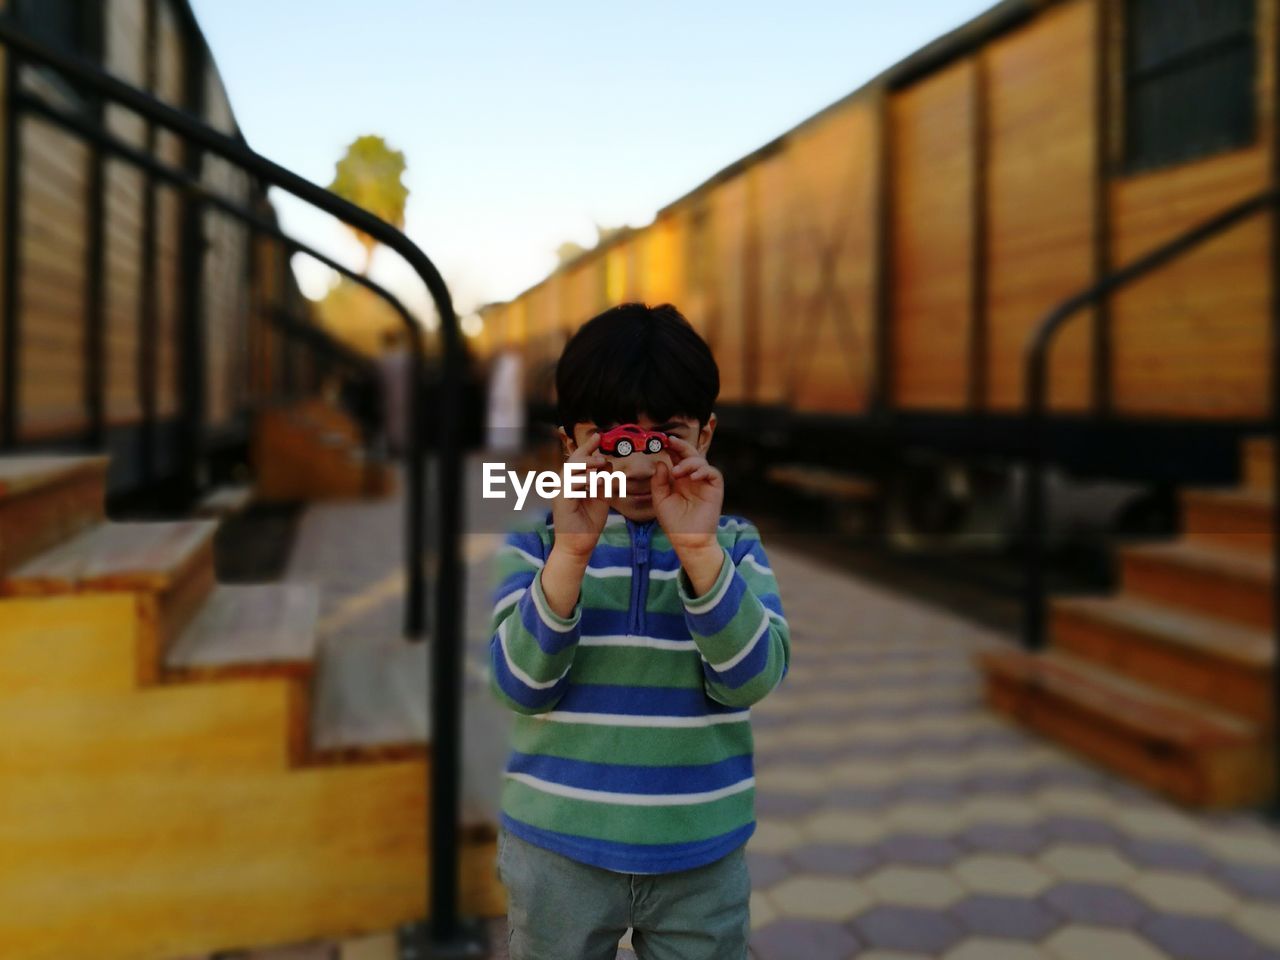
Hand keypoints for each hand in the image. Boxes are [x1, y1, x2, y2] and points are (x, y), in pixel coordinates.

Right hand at [551, 430, 609, 560]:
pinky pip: (571, 485)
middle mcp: (565, 484)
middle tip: (602, 452)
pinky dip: (585, 481)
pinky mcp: (562, 502)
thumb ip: (603, 481)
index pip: (579, 460)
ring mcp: (561, 492)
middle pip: (573, 461)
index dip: (588, 447)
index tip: (599, 436)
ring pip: (570, 470)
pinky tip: (597, 481)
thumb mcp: (601, 497)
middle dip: (587, 452)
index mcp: (574, 481)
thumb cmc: (589, 522)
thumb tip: (608, 464)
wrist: (580, 545)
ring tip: (602, 463)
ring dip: (587, 464)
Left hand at [651, 434, 723, 553]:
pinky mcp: (715, 488)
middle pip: (689, 454)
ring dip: (689, 462)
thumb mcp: (660, 500)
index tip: (661, 441)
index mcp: (679, 479)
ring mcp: (704, 482)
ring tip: (677, 472)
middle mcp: (692, 478)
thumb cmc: (674, 523)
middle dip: (681, 446)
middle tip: (671, 441)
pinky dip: (703, 471)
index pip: (676, 458)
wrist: (688, 540)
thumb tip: (660, 462)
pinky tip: (693, 477)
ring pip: (701, 461)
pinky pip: (713, 473)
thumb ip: (659, 481)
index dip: (670, 448)